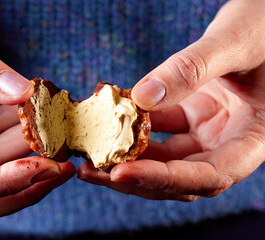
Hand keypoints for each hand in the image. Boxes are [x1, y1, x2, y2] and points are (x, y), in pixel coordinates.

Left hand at [78, 0, 264, 200]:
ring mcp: (208, 130)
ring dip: (128, 156)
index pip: (209, 176)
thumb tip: (142, 97)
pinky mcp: (191, 114)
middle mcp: (228, 142)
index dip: (164, 180)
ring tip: (91, 152)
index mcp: (252, 138)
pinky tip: (109, 118)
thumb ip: (191, 69)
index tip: (122, 173)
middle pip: (179, 176)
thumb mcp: (234, 43)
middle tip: (93, 170)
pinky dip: (134, 126)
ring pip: (165, 157)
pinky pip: (159, 129)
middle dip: (135, 177)